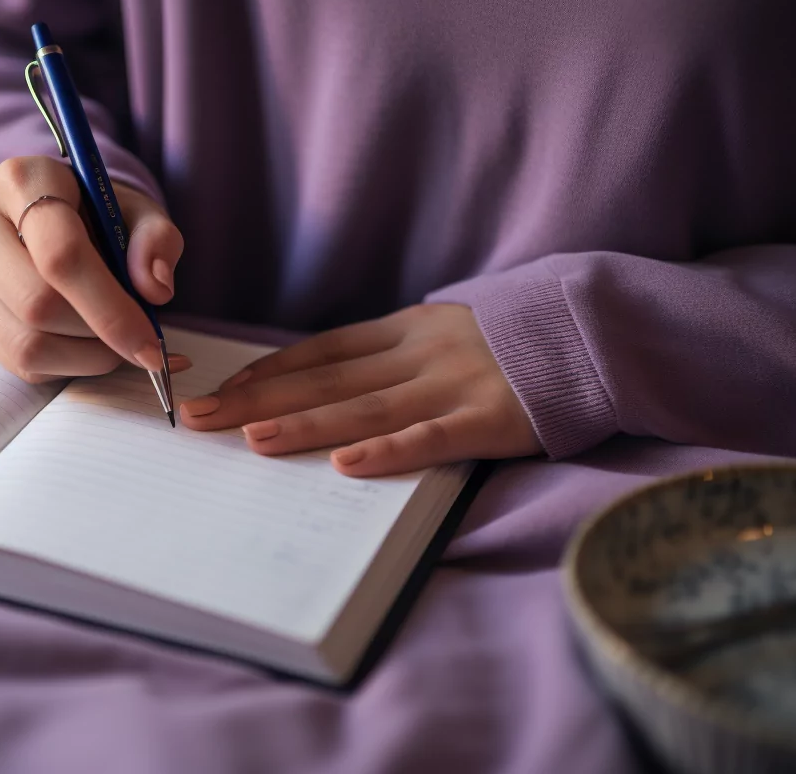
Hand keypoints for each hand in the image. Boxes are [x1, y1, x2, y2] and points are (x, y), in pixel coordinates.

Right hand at [0, 156, 188, 381]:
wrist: (49, 215)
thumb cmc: (98, 214)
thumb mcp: (138, 212)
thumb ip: (156, 240)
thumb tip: (154, 289)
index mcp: (23, 180)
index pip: (61, 254)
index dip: (110, 309)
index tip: (150, 345)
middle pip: (37, 304)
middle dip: (97, 334)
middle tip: (137, 341)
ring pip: (24, 342)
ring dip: (82, 356)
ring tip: (112, 341)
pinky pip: (14, 360)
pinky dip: (63, 365)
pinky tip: (85, 346)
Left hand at [179, 304, 541, 475]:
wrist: (594, 332)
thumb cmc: (512, 341)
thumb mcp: (444, 331)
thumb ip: (390, 352)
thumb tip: (323, 379)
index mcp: (406, 331)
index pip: (321, 352)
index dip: (268, 370)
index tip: (220, 389)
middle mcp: (419, 354)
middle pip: (325, 380)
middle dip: (257, 398)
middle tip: (200, 417)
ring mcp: (453, 384)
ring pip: (365, 408)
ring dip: (306, 424)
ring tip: (253, 439)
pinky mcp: (490, 419)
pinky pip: (430, 438)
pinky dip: (386, 451)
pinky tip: (345, 464)